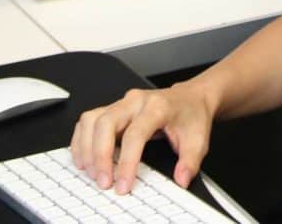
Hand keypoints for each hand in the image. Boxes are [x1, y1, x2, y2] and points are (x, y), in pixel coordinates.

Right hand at [69, 82, 215, 194]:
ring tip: (92, 172)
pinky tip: (84, 158)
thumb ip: (190, 161)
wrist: (190, 97)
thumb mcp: (199, 139)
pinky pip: (89, 120)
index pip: (135, 134)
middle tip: (103, 181)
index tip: (124, 183)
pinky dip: (82, 140)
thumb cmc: (191, 115)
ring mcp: (122, 103)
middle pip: (106, 123)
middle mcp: (136, 101)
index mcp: (158, 106)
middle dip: (100, 155)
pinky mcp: (112, 108)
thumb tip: (181, 179)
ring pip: (92, 119)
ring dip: (87, 148)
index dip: (127, 161)